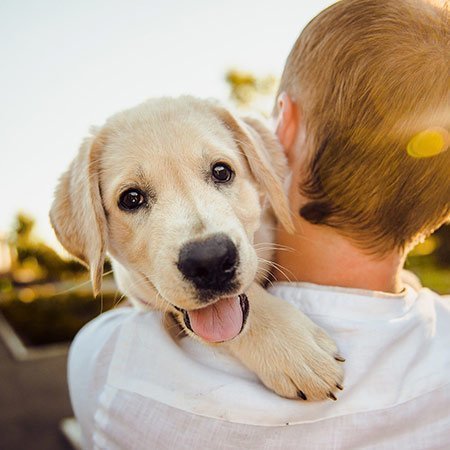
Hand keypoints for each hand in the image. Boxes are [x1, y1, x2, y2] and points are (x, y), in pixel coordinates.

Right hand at [225, 283, 343, 400]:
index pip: (331, 370)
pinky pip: (286, 392)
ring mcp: (280, 369)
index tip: (335, 372)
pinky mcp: (266, 375)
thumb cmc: (275, 313)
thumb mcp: (304, 321)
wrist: (244, 314)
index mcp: (307, 344)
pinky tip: (297, 388)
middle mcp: (296, 360)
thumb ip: (322, 340)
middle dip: (328, 387)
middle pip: (321, 385)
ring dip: (314, 393)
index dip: (337, 375)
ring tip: (315, 388)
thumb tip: (338, 359)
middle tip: (328, 384)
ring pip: (306, 393)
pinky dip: (295, 392)